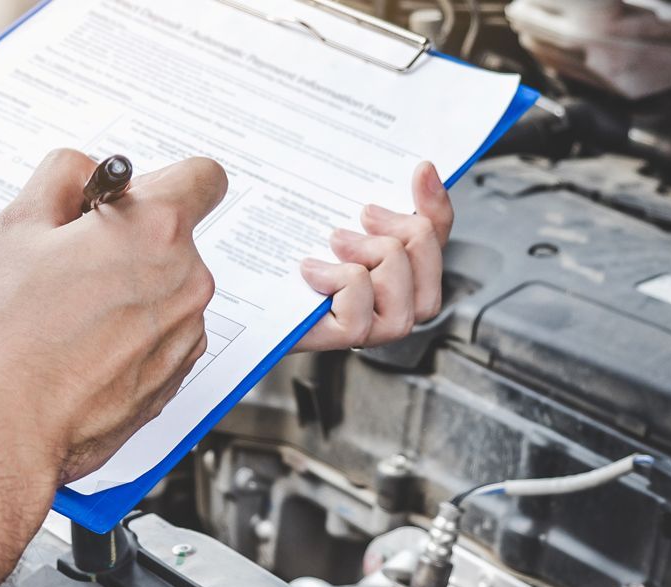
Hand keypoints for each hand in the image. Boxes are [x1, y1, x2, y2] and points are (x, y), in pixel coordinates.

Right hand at [0, 149, 225, 586]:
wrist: (3, 424)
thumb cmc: (6, 333)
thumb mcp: (17, 225)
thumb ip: (64, 175)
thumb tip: (87, 168)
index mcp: (156, 231)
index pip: (202, 176)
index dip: (163, 180)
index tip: (131, 196)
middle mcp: (187, 280)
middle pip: (175, 237)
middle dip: (131, 240)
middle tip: (71, 261)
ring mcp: (186, 332)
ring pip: (166, 288)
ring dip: (130, 289)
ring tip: (69, 313)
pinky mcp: (176, 375)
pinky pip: (163, 333)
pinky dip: (132, 333)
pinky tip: (83, 347)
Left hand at [295, 161, 453, 351]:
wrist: (233, 290)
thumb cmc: (281, 254)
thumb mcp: (325, 212)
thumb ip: (369, 197)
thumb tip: (422, 167)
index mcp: (395, 266)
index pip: (436, 232)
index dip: (435, 202)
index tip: (420, 169)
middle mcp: (393, 298)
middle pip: (428, 254)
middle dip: (402, 228)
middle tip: (363, 216)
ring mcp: (373, 323)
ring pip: (401, 278)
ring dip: (371, 253)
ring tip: (336, 242)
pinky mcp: (345, 335)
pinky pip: (362, 304)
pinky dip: (339, 279)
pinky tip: (311, 271)